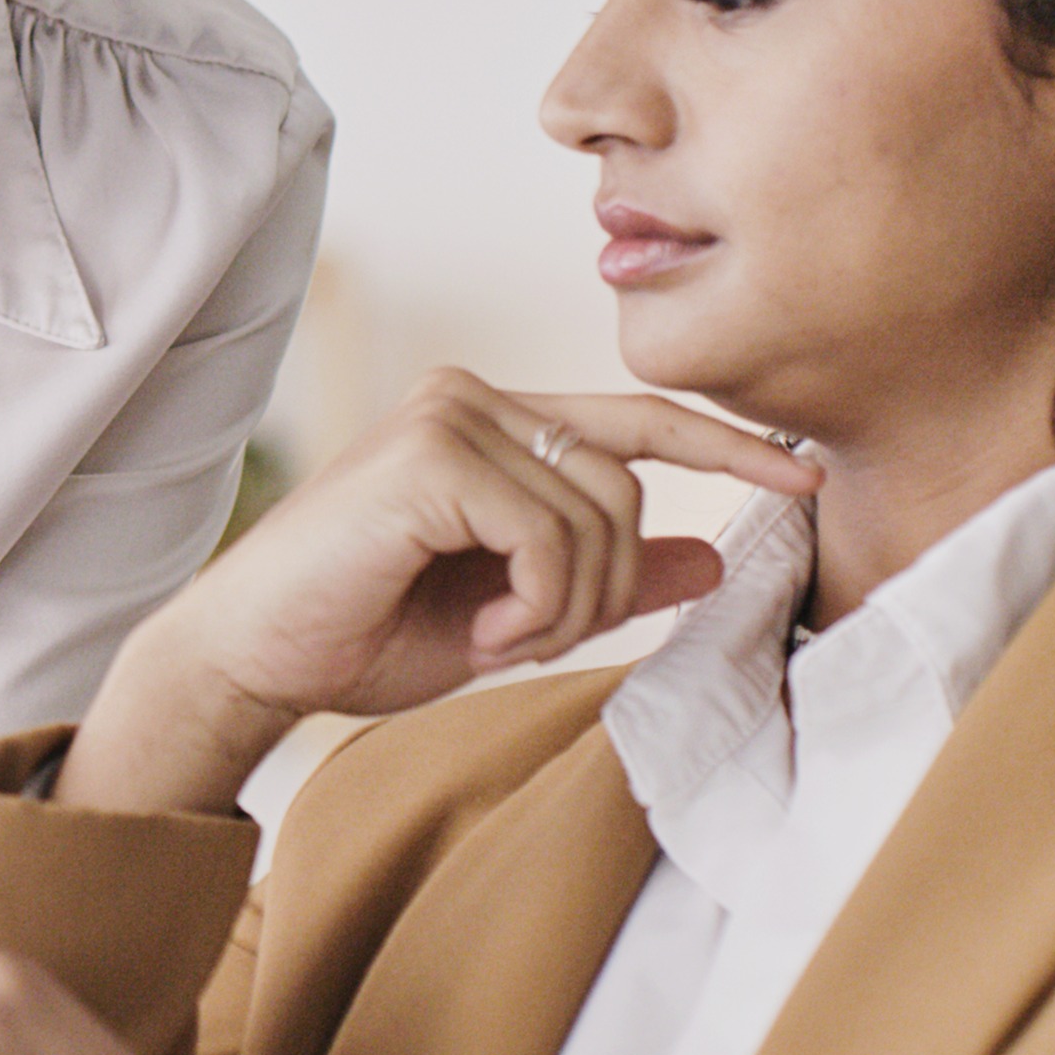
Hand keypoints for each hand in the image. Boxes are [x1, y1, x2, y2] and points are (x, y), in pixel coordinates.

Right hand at [69, 372, 815, 812]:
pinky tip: (477, 628)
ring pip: (598, 515)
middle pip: (629, 484)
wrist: (249, 657)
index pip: (637, 420)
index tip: (804, 476)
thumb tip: (716, 558)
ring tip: (491, 635)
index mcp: (492, 423)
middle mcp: (473, 398)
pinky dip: (533, 605)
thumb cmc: (361, 632)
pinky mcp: (429, 454)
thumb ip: (609, 578)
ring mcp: (449, 416)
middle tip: (523, 638)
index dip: (727, 447)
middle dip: (602, 585)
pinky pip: (548, 535)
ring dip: (565, 607)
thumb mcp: (512, 614)